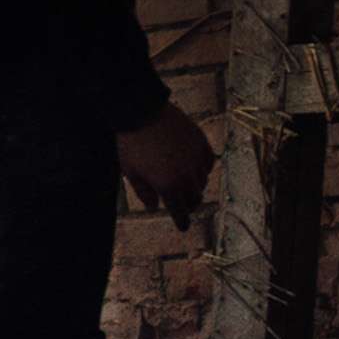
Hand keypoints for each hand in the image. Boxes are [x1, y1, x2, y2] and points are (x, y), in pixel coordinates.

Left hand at [117, 100, 214, 230]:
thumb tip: (154, 208)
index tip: (183, 227)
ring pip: (202, 182)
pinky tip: (189, 164)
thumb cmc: (132, 143)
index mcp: (168, 186)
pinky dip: (200, 168)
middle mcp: (187, 176)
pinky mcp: (203, 145)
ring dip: (192, 184)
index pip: (180, 212)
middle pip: (195, 200)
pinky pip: (208, 164)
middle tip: (179, 202)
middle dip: (186, 203)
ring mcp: (198, 160)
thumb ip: (144, 193)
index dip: (182, 222)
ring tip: (179, 178)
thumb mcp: (131, 172)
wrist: (142, 111)